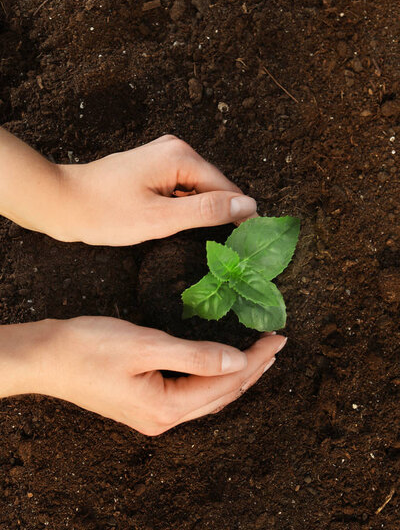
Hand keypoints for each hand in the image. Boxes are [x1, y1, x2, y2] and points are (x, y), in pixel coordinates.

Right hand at [11, 317, 285, 435]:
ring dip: (236, 376)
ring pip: (208, 398)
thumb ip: (195, 355)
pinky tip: (221, 369)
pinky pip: (191, 396)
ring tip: (259, 356)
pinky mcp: (145, 404)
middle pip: (222, 396)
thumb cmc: (90, 347)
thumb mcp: (146, 345)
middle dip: (253, 369)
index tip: (278, 337)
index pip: (226, 384)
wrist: (46, 357)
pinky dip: (213, 380)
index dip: (255, 360)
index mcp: (166, 407)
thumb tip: (238, 362)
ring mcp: (153, 415)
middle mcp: (163, 419)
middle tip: (277, 344)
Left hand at [58, 134, 256, 244]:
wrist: (62, 202)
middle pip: (212, 186)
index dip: (238, 215)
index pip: (226, 188)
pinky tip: (171, 222)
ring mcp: (162, 156)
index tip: (247, 242)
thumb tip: (249, 206)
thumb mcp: (161, 218)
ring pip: (196, 188)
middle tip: (221, 246)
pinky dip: (181, 206)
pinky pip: (179, 187)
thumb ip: (207, 211)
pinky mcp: (152, 166)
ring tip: (194, 237)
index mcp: (181, 156)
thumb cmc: (105, 213)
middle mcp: (175, 149)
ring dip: (197, 211)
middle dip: (216, 213)